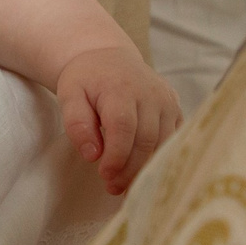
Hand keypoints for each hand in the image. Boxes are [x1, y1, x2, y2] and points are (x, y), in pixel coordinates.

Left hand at [54, 46, 179, 194]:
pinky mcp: (176, 108)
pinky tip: (143, 171)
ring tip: (125, 184)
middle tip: (113, 187)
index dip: (117, 156)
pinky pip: (173, 139)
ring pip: (163, 144)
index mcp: (121, 89)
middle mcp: (151, 94)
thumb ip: (77, 124)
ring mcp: (167, 101)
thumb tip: (92, 155)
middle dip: (130, 169)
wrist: (108, 57)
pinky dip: (160, 158)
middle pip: (146, 140)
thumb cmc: (86, 79)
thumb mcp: (69, 95)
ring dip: (145, 168)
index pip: (124, 128)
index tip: (105, 176)